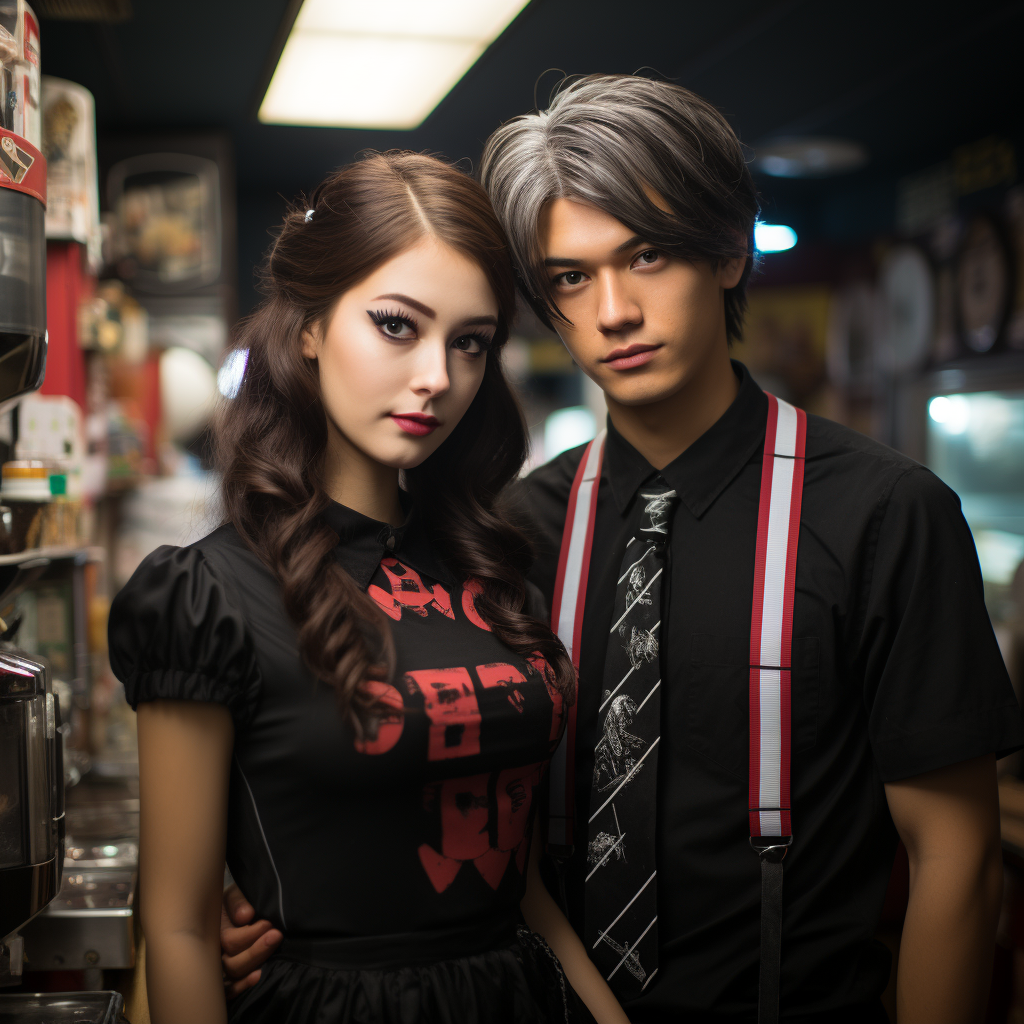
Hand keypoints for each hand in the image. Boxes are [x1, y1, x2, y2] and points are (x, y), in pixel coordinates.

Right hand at [220, 883, 281, 997]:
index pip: (230, 941)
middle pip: (232, 963)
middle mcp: (216, 951)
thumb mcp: (235, 893)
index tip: (268, 923)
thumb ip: (238, 901)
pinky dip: (242, 986)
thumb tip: (246, 916)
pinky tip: (258, 977)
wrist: (234, 906)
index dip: (251, 934)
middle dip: (256, 950)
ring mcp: (221, 965)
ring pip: (235, 974)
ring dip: (255, 962)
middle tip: (276, 935)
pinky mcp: (229, 975)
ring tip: (274, 949)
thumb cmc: (235, 900)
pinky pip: (230, 989)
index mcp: (215, 931)